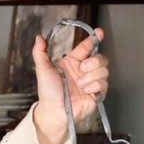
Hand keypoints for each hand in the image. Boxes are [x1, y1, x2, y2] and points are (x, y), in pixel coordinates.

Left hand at [32, 27, 109, 143]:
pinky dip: (95, 86)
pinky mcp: (98, 94)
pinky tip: (85, 90)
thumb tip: (39, 38)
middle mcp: (84, 71)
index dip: (94, 39)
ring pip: (104, 70)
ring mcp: (92, 82)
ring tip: (80, 84)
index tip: (99, 33)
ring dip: (91, 76)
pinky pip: (104, 84)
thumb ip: (40, 52)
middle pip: (100, 58)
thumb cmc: (48, 92)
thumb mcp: (42, 69)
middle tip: (81, 68)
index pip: (87, 47)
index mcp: (73, 62)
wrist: (54, 110)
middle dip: (93, 61)